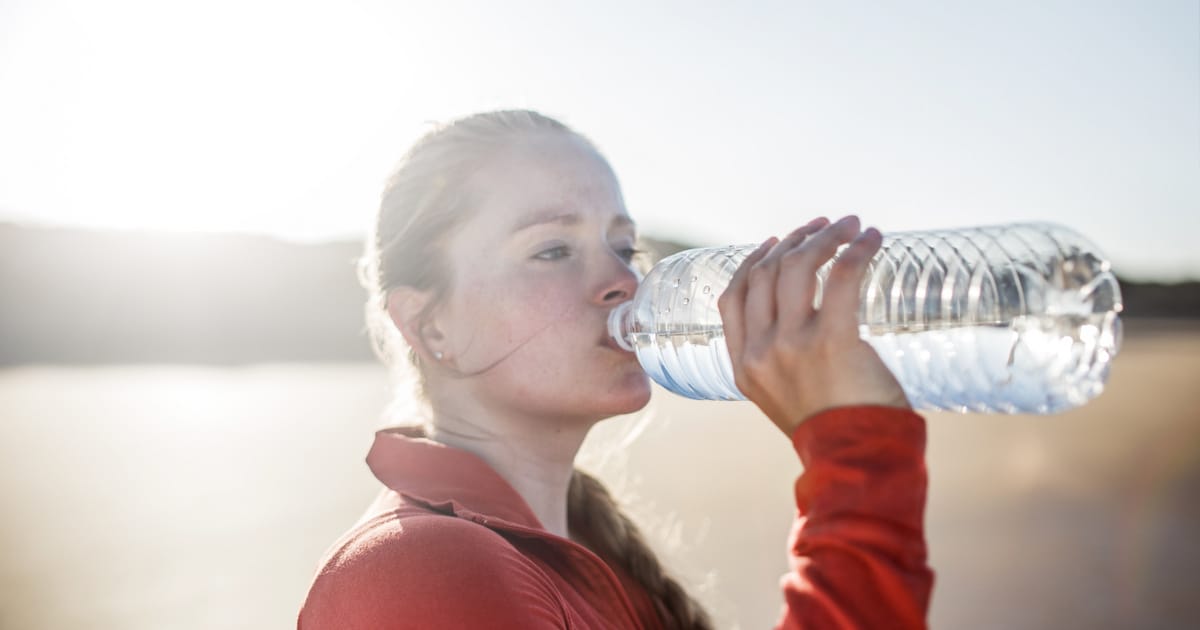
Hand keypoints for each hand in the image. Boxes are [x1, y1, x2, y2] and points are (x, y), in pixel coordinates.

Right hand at [717, 215, 909, 436]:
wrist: (857, 463)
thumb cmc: (835, 433)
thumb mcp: (788, 399)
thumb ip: (785, 364)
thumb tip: (811, 324)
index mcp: (744, 367)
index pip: (733, 298)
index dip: (753, 262)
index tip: (777, 242)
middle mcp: (761, 352)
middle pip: (765, 274)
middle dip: (795, 240)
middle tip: (825, 227)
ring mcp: (792, 345)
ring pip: (797, 267)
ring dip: (824, 237)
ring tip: (850, 225)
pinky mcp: (832, 340)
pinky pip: (841, 276)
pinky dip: (856, 250)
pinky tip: (871, 239)